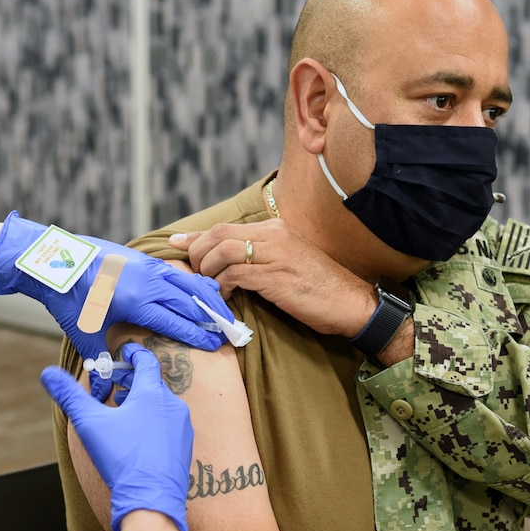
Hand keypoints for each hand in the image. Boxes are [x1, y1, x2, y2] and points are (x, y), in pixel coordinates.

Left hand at [0, 211, 236, 356]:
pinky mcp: (140, 258)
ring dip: (206, 298)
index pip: (176, 321)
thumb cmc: (69, 299)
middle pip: (189, 301)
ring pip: (185, 282)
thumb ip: (100, 361)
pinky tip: (203, 286)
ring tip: (224, 311)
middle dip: (211, 318)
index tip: (215, 345)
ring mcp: (145, 266)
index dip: (198, 334)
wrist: (52, 260)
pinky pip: (174, 270)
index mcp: (136, 302)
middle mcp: (146, 281)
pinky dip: (192, 280)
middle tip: (230, 332)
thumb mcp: (84, 333)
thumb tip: (102, 390)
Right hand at [41, 343, 193, 530]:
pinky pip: (169, 424)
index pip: (146, 361)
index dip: (133, 353)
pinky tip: (138, 434)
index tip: (124, 351)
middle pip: (153, 383)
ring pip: (162, 404)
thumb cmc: (122, 460)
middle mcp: (173, 406)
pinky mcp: (185, 447)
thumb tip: (48, 373)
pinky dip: (153, 420)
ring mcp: (182, 428)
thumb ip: (69, 395)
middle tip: (116, 382)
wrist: (151, 501)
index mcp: (152, 394)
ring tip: (123, 408)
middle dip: (133, 380)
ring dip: (143, 401)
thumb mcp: (89, 424)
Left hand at [169, 220, 374, 337]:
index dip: (197, 236)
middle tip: (192, 274)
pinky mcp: (275, 276)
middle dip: (197, 253)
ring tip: (209, 287)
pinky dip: (221, 285)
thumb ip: (263, 258)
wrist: (352, 303)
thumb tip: (231, 267)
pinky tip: (224, 297)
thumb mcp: (289, 264)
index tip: (177, 243)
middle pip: (219, 234)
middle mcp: (274, 236)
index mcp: (276, 229)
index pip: (227, 227)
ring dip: (207, 271)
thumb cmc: (320, 289)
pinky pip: (234, 274)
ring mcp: (275, 254)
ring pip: (222, 251)